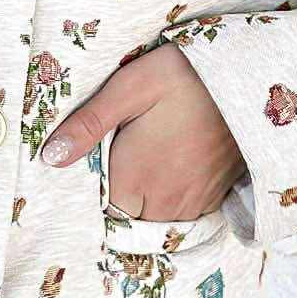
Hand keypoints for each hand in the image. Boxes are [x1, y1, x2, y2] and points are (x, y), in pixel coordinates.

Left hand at [40, 43, 246, 223]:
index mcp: (135, 179)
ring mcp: (195, 202)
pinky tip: (173, 173)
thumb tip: (49, 158)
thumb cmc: (182, 76)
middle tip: (121, 166)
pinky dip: (176, 204)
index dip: (99, 194)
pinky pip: (188, 215)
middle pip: (132, 220)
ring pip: (160, 221)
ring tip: (146, 170)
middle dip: (123, 201)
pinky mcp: (218, 195)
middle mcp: (165, 201)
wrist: (247, 76)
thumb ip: (87, 125)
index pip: (105, 211)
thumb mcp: (128, 89)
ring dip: (149, 205)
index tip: (98, 171)